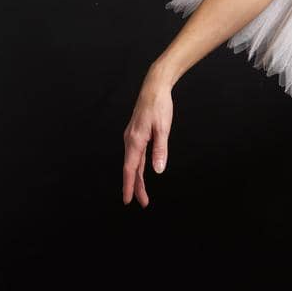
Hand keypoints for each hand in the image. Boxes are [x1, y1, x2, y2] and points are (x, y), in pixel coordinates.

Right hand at [122, 63, 174, 207]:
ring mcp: (132, 137)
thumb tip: (158, 170)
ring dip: (137, 178)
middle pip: (132, 169)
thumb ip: (160, 150)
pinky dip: (137, 167)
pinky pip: (135, 155)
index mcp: (135, 140)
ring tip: (142, 193)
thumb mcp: (163, 128)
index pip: (130, 169)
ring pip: (133, 163)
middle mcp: (130, 140)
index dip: (129, 186)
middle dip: (136, 187)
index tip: (128, 200)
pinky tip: (140, 172)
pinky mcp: (136, 134)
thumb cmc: (159, 106)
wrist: (154, 87)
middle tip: (142, 203)